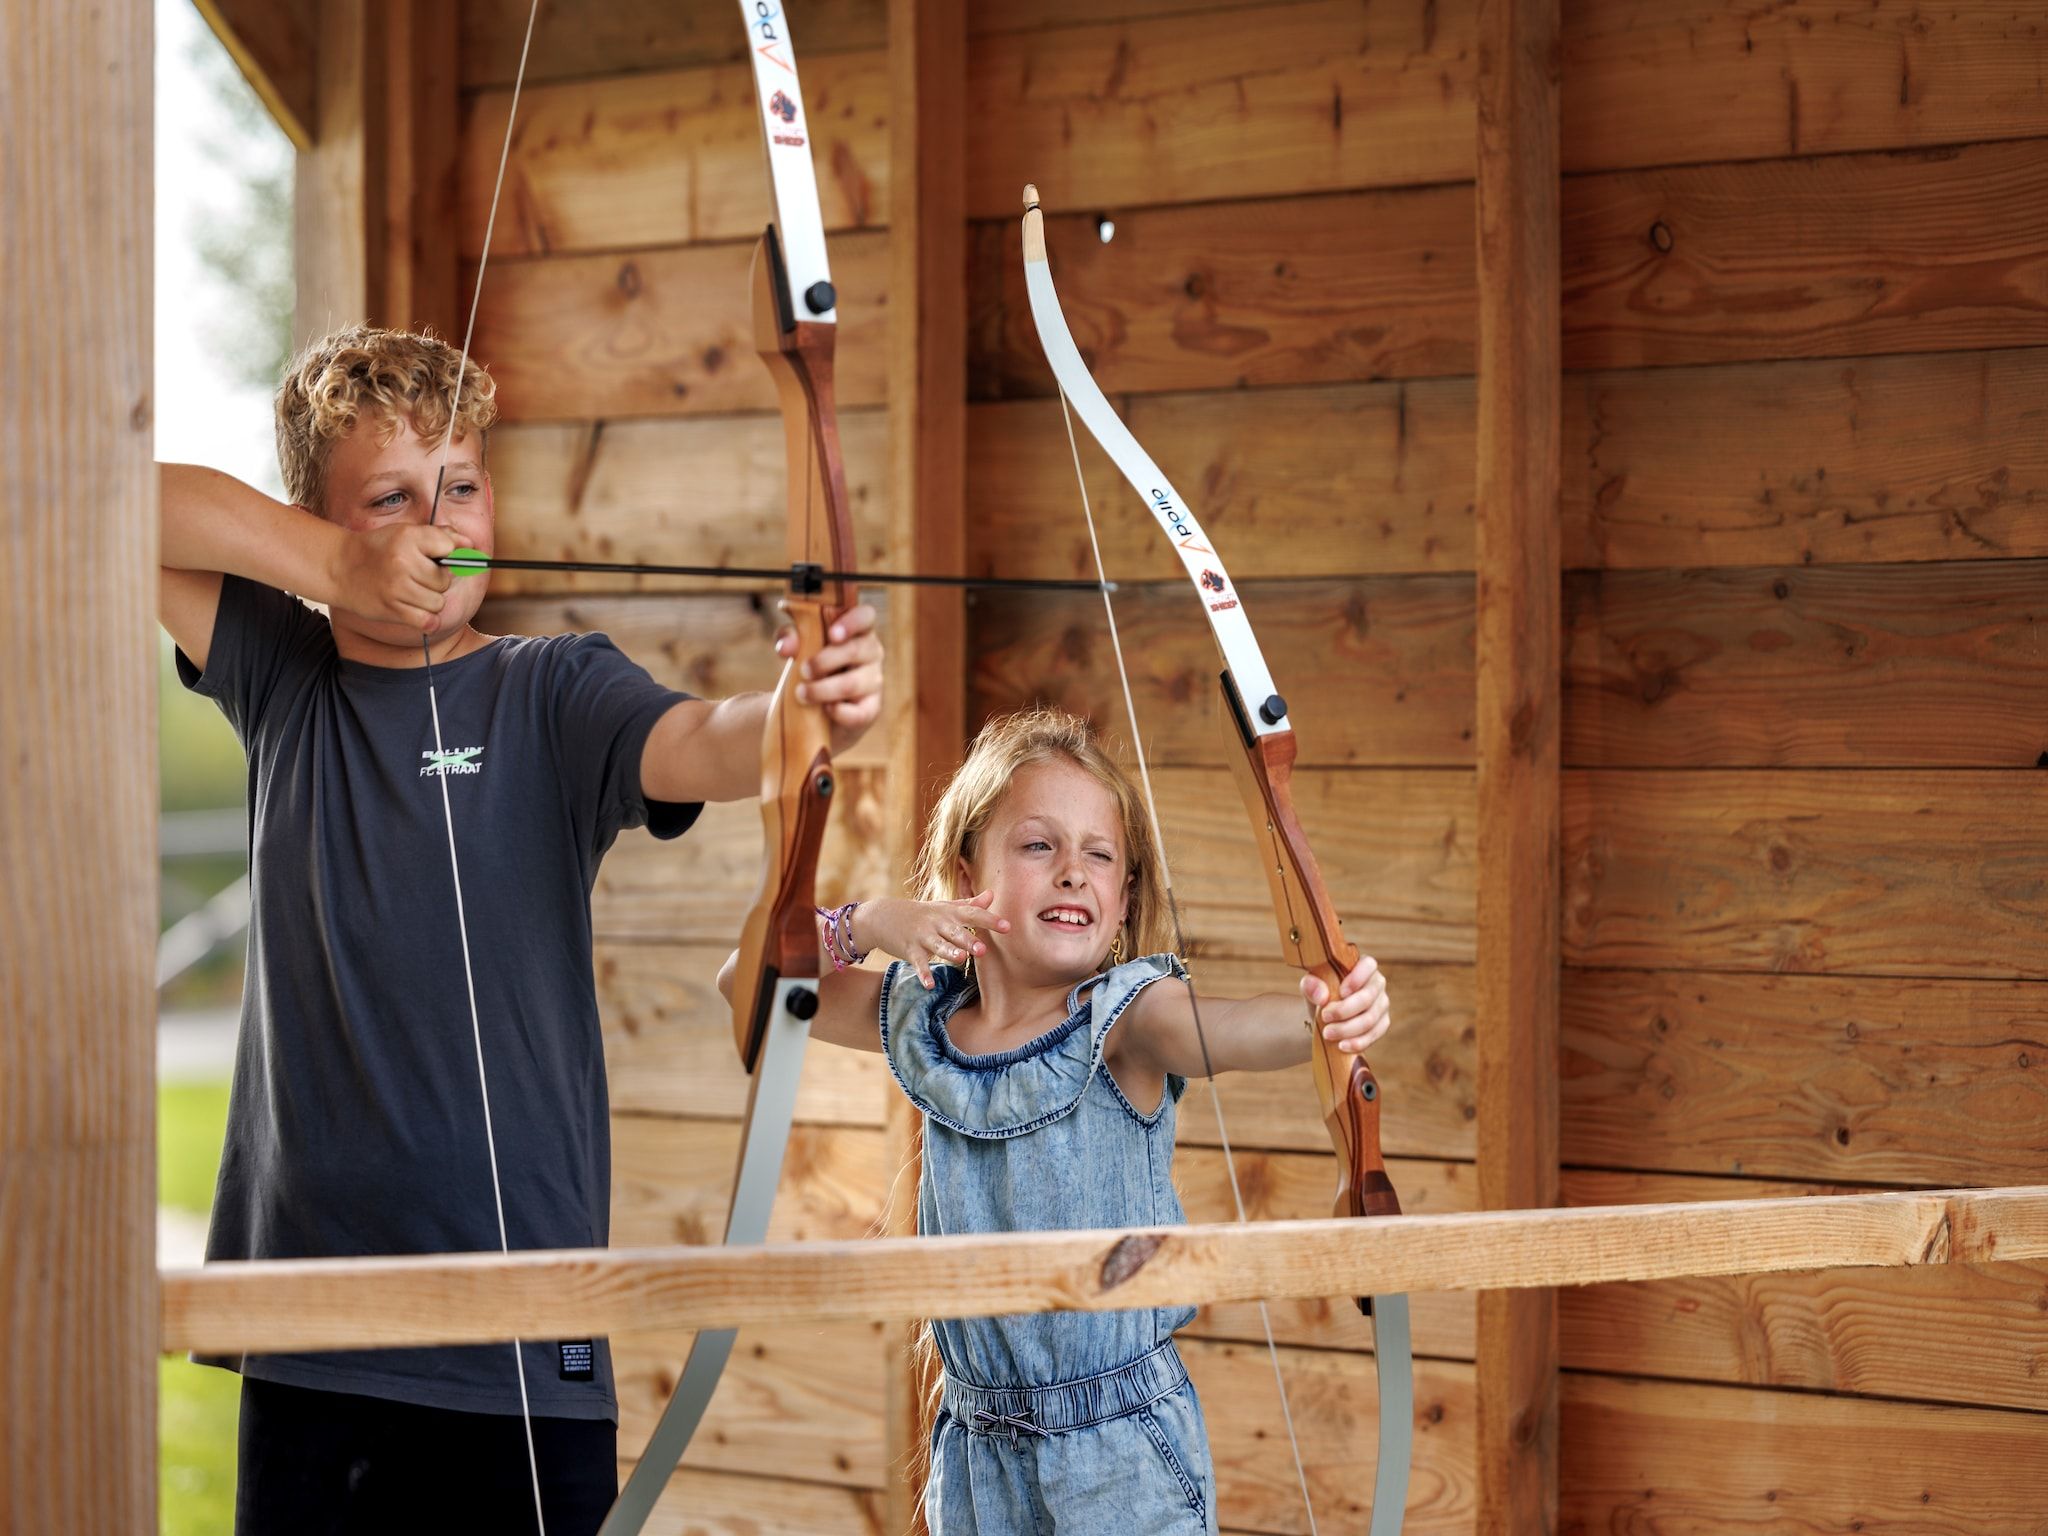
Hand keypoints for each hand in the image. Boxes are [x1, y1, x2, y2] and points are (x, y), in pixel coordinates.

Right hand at [328, 522, 461, 632]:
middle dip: (437, 580)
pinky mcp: (392, 609)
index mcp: (408, 537)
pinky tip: (417, 611)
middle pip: (445, 580)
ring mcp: (397, 587)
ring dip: (430, 601)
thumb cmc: (378, 549)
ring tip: (411, 592)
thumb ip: (440, 536)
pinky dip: (427, 620)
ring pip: (438, 602)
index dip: (449, 554)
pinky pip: (428, 621)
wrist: (338, 567)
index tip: (438, 557)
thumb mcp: (405, 533)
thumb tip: (470, 545)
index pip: (449, 547)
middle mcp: (403, 561)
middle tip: (418, 576)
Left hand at [778, 601, 882, 752]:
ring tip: (801, 693)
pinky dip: (839, 712)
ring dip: (822, 690)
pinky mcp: (872, 708)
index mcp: (858, 631)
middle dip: (824, 661)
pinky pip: (859, 713)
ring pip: (852, 684)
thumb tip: (785, 647)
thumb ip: (790, 638)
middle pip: (855, 650)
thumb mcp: (800, 648)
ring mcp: (874, 681)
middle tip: (803, 670)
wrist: (819, 709)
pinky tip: (825, 709)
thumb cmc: (814, 667)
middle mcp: (872, 652)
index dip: (852, 622)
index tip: (832, 634)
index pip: (866, 616)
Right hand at [854, 892, 1009, 988]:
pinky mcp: (909, 950)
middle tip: (984, 949)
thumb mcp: (944, 906)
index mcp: (949, 912)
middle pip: (955, 932)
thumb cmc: (921, 912)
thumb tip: (992, 895)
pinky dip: (923, 974)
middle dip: (969, 940)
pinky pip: (918, 963)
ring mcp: (922, 936)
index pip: (972, 914)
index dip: (989, 920)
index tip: (1007, 927)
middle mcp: (937, 923)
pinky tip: (930, 985)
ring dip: (949, 952)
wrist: (883, 915)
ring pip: (938, 946)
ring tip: (961, 959)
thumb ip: (969, 904)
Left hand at [1303, 954, 1389, 1054]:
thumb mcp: (1310, 986)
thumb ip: (1311, 985)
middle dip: (1345, 1010)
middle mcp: (1376, 983)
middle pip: (1368, 997)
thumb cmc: (1320, 993)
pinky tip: (1342, 1045)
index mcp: (1362, 966)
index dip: (1357, 978)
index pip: (1369, 965)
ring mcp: (1382, 1004)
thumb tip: (1322, 996)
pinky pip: (1375, 1034)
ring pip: (1370, 1018)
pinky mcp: (1382, 1023)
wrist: (1324, 1016)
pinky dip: (1358, 1042)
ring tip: (1328, 1033)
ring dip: (1348, 1029)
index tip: (1340, 992)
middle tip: (1325, 1017)